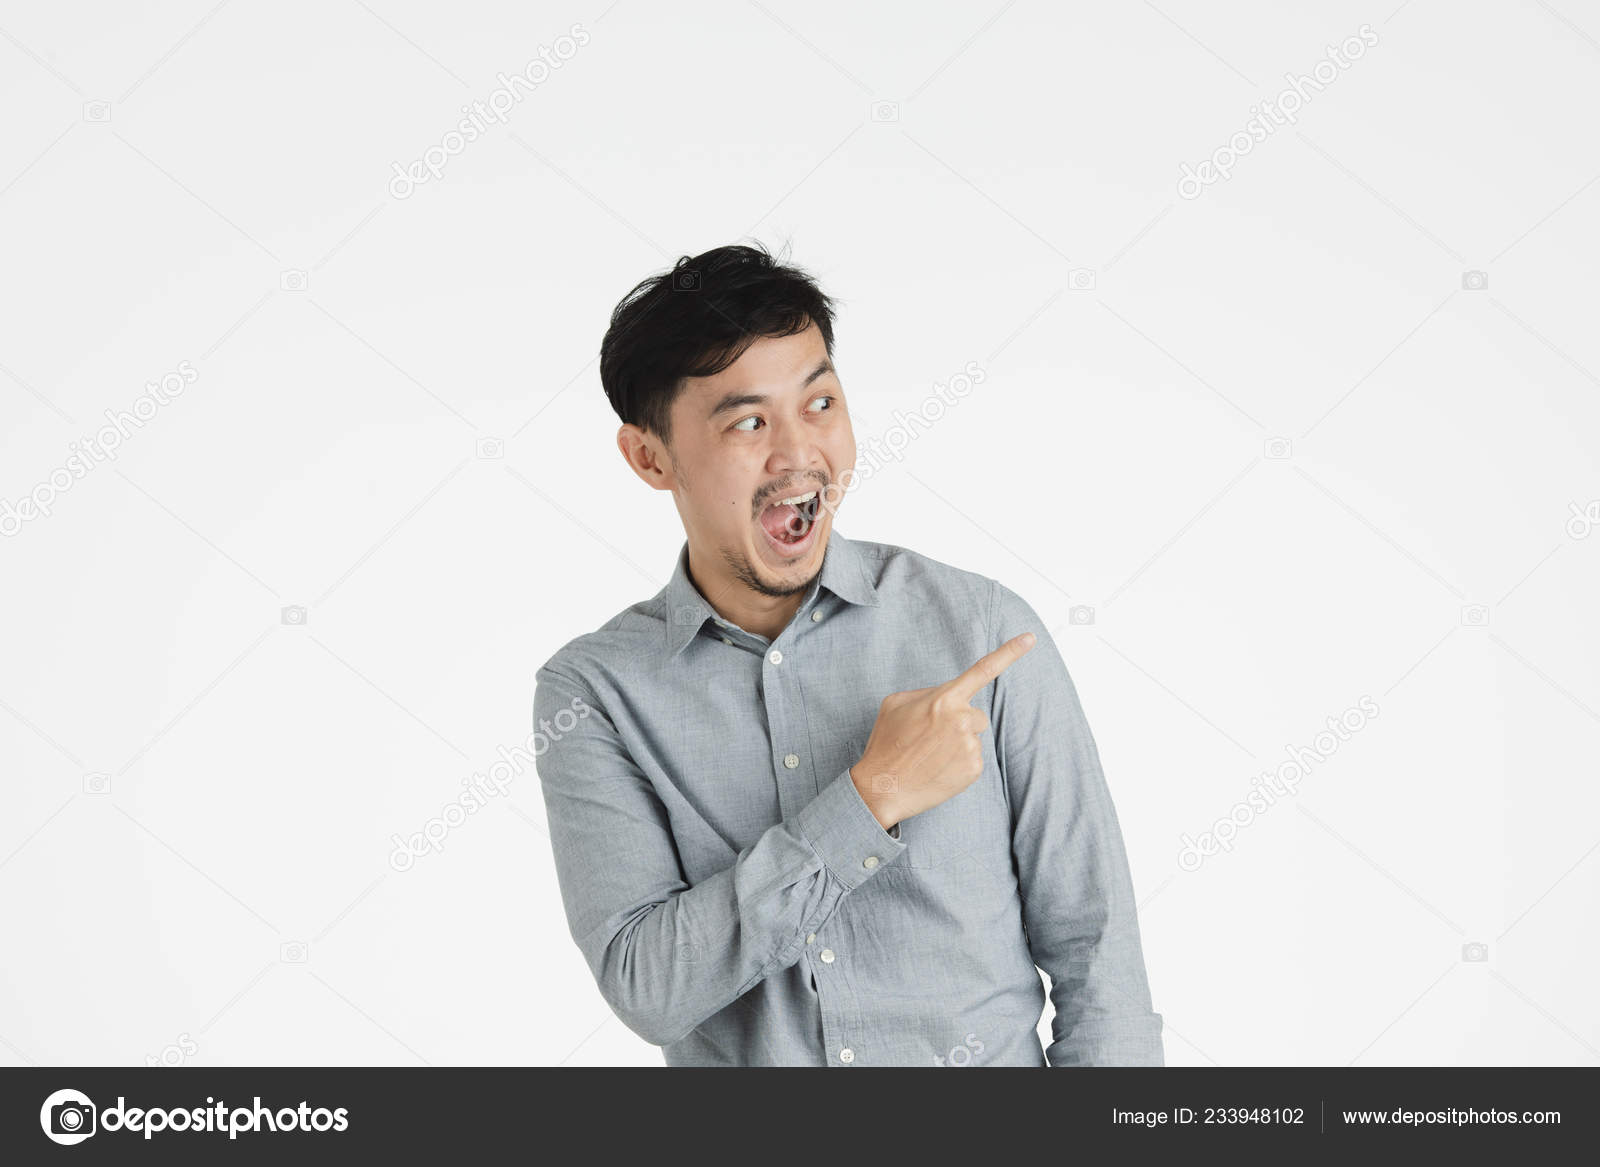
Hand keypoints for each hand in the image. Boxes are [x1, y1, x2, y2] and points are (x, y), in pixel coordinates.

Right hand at [850, 632, 1035, 827]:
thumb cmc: (886, 744)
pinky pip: (973, 758)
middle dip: (958, 722)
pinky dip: (958, 763)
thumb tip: (947, 696)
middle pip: (975, 714)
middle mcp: (962, 720)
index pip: (983, 670)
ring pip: (973, 737)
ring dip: (957, 743)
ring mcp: (970, 746)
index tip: (1030, 638)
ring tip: (930, 755)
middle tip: (930, 738)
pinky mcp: (974, 769)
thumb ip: (927, 693)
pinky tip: (938, 768)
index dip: (1010, 652)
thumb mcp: (896, 704)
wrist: (882, 787)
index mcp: (944, 699)